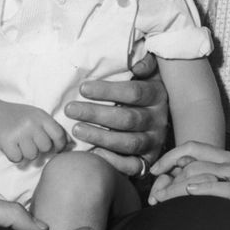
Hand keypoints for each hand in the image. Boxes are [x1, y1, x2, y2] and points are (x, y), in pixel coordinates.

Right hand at [0, 103, 67, 162]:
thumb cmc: (20, 117)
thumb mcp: (38, 117)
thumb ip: (54, 129)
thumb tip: (71, 144)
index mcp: (41, 116)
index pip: (59, 135)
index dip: (59, 145)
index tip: (55, 148)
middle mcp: (31, 123)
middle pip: (45, 148)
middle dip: (39, 148)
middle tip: (29, 141)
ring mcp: (19, 132)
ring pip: (32, 155)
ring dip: (26, 153)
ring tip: (19, 143)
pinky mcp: (6, 141)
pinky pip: (17, 159)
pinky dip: (14, 156)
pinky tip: (11, 147)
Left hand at [65, 52, 167, 177]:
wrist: (156, 118)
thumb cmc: (142, 90)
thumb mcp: (148, 73)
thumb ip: (146, 64)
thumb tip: (137, 65)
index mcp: (157, 95)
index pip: (134, 92)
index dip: (108, 90)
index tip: (83, 88)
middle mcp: (158, 119)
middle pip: (127, 118)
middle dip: (96, 114)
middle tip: (71, 110)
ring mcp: (154, 141)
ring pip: (128, 142)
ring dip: (100, 137)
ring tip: (77, 129)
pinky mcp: (148, 160)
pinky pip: (133, 166)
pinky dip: (113, 161)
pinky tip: (93, 153)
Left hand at [149, 142, 229, 228]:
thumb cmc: (225, 207)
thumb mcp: (203, 186)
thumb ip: (184, 177)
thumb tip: (162, 173)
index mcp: (223, 157)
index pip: (192, 147)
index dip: (170, 156)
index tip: (154, 171)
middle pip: (193, 164)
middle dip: (170, 180)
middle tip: (157, 196)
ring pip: (204, 174)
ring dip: (179, 188)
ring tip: (165, 199)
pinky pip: (225, 189)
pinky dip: (206, 189)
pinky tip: (192, 192)